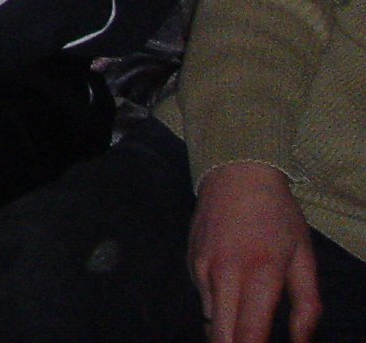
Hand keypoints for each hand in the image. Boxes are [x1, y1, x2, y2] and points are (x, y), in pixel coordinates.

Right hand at [193, 161, 319, 342]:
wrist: (234, 173)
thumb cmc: (277, 215)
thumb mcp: (304, 256)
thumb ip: (307, 305)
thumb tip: (300, 342)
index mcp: (260, 273)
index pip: (250, 333)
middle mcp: (225, 274)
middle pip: (221, 336)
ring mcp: (202, 268)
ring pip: (209, 323)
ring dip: (227, 334)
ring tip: (246, 330)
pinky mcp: (191, 264)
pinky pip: (204, 302)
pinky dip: (219, 312)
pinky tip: (234, 301)